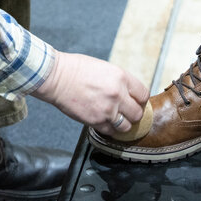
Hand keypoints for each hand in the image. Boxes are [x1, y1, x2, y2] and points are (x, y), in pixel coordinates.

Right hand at [32, 50, 148, 134]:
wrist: (56, 78)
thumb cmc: (78, 69)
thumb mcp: (106, 69)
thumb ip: (120, 82)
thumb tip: (130, 94)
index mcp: (122, 78)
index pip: (144, 95)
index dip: (140, 101)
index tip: (136, 102)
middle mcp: (118, 95)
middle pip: (138, 113)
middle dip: (133, 114)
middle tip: (127, 113)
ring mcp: (108, 110)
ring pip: (126, 126)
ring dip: (123, 125)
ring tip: (116, 120)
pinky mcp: (96, 121)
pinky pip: (111, 132)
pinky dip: (110, 129)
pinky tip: (105, 123)